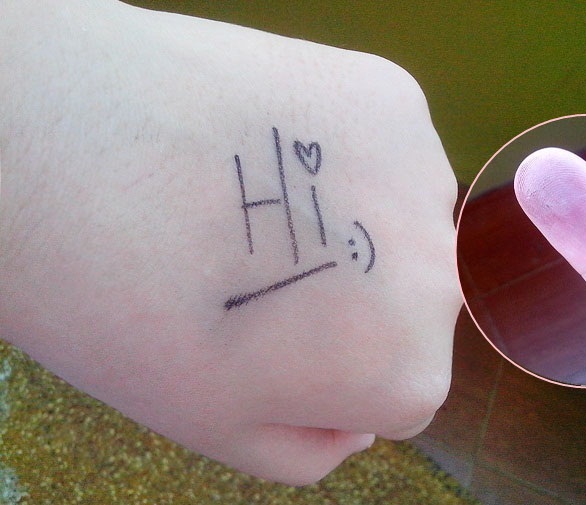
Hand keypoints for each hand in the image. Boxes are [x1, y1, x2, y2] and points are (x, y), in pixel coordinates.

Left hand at [0, 1, 459, 484]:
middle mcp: (441, 277)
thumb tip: (355, 416)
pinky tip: (268, 138)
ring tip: (256, 194)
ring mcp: (422, 173)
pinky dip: (337, 146)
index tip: (265, 336)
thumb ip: (312, 447)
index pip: (399, 386)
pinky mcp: (391, 93)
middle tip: (254, 262)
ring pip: (401, 217)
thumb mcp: (219, 429)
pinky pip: (382, 142)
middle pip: (408, 300)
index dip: (329, 367)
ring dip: (349, 217)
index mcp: (406, 373)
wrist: (65, 155)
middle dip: (349, 296)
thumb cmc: (131, 316)